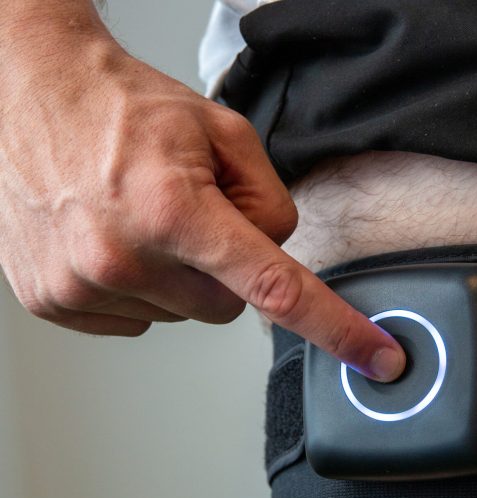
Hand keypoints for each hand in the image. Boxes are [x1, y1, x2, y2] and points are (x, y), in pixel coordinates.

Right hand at [0, 35, 404, 380]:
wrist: (29, 93)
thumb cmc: (123, 108)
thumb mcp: (224, 134)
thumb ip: (271, 203)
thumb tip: (279, 257)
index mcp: (173, 208)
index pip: (275, 288)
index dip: (335, 328)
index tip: (375, 359)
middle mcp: (123, 256)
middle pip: (226, 307)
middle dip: (224, 271)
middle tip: (191, 217)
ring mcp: (83, 285)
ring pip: (181, 316)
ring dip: (178, 278)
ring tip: (144, 220)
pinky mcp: (55, 301)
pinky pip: (137, 320)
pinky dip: (140, 289)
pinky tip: (118, 242)